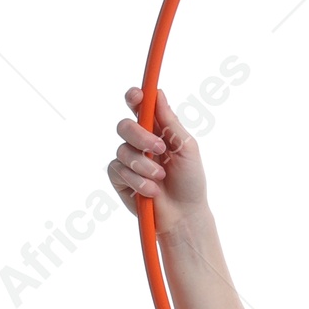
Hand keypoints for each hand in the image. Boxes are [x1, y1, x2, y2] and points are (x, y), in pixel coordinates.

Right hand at [108, 84, 208, 236]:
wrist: (184, 215)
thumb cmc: (190, 181)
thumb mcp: (186, 148)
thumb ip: (170, 122)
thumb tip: (158, 94)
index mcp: (157, 130)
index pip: (140, 107)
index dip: (134, 98)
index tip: (137, 97)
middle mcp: (139, 142)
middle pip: (125, 125)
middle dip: (141, 136)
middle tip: (160, 149)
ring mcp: (128, 160)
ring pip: (122, 150)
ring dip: (143, 165)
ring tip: (160, 177)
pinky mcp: (119, 178)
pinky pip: (118, 170)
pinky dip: (137, 180)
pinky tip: (151, 191)